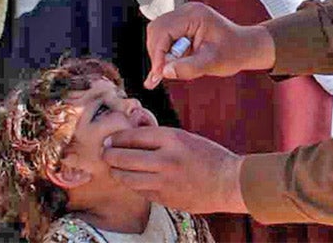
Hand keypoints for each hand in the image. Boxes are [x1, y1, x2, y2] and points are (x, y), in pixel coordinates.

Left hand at [103, 126, 247, 213]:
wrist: (228, 182)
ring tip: (114, 167)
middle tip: (105, 153)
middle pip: (123, 157)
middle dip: (109, 154)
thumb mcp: (185, 137)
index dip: (117, 137)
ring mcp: (164, 181)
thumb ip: (160, 137)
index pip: (133, 136)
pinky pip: (139, 191)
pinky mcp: (165, 198)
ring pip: (126, 177)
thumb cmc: (208, 156)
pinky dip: (132, 184)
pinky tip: (132, 179)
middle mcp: (165, 159)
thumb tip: (132, 133)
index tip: (110, 139)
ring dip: (116, 172)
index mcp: (172, 139)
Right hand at [144, 2, 275, 88]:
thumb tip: (165, 71)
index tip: (158, 73)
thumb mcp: (213, 63)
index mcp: (194, 15)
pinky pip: (165, 38)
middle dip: (157, 53)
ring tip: (170, 70)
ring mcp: (183, 17)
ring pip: (157, 34)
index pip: (163, 31)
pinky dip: (164, 53)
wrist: (245, 48)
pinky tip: (168, 68)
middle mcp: (186, 12)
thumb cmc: (235, 51)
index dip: (158, 54)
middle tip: (161, 74)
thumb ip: (188, 68)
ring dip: (160, 54)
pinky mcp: (182, 26)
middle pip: (156, 30)